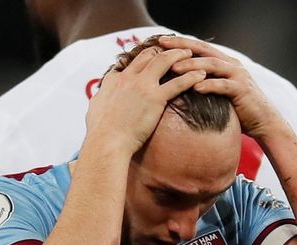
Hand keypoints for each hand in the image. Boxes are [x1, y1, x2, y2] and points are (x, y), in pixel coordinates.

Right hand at [85, 46, 206, 156]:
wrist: (106, 142)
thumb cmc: (99, 133)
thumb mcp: (94, 110)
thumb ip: (100, 100)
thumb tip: (98, 101)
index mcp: (113, 81)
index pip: (129, 62)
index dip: (142, 58)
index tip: (151, 56)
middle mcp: (128, 78)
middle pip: (148, 55)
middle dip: (162, 50)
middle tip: (174, 50)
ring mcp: (142, 85)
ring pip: (164, 61)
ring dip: (179, 55)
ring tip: (190, 53)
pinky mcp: (155, 98)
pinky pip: (177, 82)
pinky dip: (191, 76)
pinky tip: (201, 74)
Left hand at [160, 36, 284, 138]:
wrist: (263, 121)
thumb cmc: (237, 109)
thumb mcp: (218, 93)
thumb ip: (204, 84)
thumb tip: (179, 86)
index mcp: (224, 63)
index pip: (199, 48)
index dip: (180, 43)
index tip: (160, 42)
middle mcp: (231, 65)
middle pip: (203, 50)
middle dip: (182, 47)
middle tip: (162, 46)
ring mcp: (237, 76)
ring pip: (212, 65)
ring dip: (192, 66)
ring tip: (175, 68)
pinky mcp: (242, 90)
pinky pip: (223, 85)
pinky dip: (209, 85)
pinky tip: (196, 87)